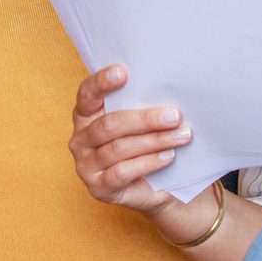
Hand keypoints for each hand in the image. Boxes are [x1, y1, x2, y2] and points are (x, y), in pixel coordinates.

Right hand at [68, 64, 198, 227]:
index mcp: (86, 116)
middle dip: (145, 119)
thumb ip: (143, 107)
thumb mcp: (142, 125)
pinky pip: (122, 172)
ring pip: (119, 148)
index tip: (123, 72)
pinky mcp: (98, 188)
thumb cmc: (146, 147)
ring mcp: (86, 165)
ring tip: (181, 136)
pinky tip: (168, 156)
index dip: (102, 82)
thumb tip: (170, 91)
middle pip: (109, 124)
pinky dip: (148, 163)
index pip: (87, 94)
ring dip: (154, 141)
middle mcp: (80, 139)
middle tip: (175, 115)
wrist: (154, 188)